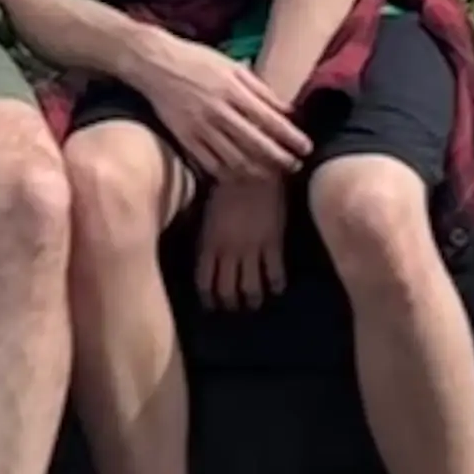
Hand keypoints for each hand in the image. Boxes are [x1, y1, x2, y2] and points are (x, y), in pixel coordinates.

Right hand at [142, 45, 308, 193]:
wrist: (154, 63)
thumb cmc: (197, 60)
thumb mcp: (232, 66)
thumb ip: (261, 90)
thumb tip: (288, 111)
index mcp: (233, 90)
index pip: (270, 120)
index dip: (292, 138)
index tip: (307, 148)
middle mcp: (218, 111)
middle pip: (257, 144)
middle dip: (280, 159)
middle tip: (296, 167)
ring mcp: (200, 128)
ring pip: (235, 159)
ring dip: (259, 171)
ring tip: (273, 175)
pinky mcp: (185, 139)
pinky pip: (211, 164)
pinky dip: (229, 174)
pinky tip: (242, 175)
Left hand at [190, 163, 295, 314]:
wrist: (252, 167)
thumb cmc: (224, 181)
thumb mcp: (204, 208)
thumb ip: (203, 232)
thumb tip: (197, 244)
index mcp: (209, 243)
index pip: (204, 281)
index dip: (207, 297)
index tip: (210, 303)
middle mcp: (229, 252)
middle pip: (227, 291)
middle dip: (229, 303)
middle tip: (233, 306)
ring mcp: (252, 249)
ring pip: (251, 288)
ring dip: (252, 299)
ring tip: (254, 302)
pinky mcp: (273, 244)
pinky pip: (275, 274)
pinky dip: (276, 285)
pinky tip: (276, 288)